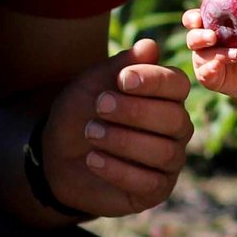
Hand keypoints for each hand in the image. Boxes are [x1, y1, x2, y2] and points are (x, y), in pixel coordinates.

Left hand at [37, 40, 193, 216]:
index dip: (155, 81)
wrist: (57, 154)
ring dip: (123, 141)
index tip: (122, 80)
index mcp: (167, 96)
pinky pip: (150, 183)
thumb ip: (120, 66)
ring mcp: (169, 160)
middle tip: (99, 106)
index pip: (179, 85)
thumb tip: (150, 46)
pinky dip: (119, 170)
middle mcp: (176, 128)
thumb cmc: (82, 112)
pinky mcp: (156, 190)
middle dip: (135, 112)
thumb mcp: (93, 84)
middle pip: (175, 119)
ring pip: (164, 152)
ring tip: (91, 133)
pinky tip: (93, 159)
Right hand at [182, 9, 236, 110]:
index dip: (191, 18)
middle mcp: (203, 43)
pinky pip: (204, 74)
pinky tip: (219, 66)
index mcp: (209, 26)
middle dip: (199, 36)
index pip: (193, 19)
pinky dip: (210, 69)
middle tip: (213, 36)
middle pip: (192, 38)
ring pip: (201, 57)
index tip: (198, 18)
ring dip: (216, 54)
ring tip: (236, 54)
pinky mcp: (209, 78)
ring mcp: (204, 61)